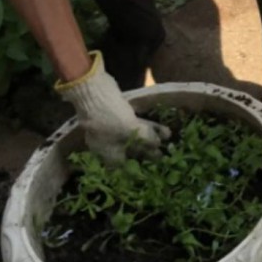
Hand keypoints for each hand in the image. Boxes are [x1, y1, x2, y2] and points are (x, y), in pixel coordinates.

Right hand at [55, 51, 169, 163]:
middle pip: (131, 152)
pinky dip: (147, 127)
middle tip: (165, 153)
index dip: (139, 169)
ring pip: (134, 137)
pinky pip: (134, 126)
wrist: (92, 92)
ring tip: (169, 139)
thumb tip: (159, 145)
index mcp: (107, 154)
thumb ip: (147, 140)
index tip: (154, 168)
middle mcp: (108, 145)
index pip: (124, 168)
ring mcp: (111, 130)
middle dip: (148, 151)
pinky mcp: (116, 117)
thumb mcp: (131, 130)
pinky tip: (163, 128)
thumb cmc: (109, 117)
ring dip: (151, 137)